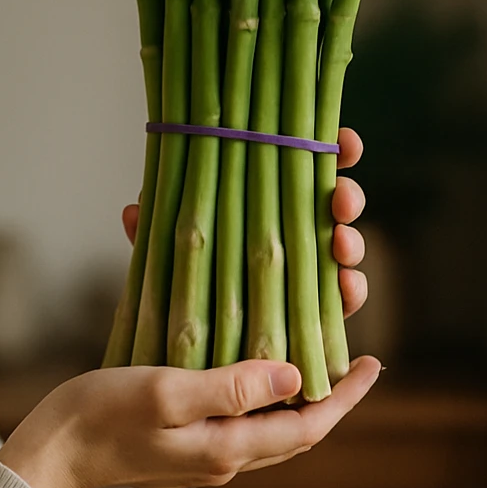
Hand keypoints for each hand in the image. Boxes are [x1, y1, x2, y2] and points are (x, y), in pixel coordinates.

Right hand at [108, 127, 371, 487]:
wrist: (49, 452)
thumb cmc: (100, 417)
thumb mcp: (167, 390)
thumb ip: (232, 387)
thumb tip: (294, 376)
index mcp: (228, 447)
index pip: (308, 427)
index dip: (345, 397)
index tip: (374, 363)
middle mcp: (224, 457)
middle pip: (296, 428)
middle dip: (328, 393)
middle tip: (350, 351)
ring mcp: (203, 453)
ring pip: (268, 424)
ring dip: (294, 391)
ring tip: (310, 350)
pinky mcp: (181, 441)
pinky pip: (237, 417)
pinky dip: (256, 389)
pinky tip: (251, 360)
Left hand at [121, 126, 369, 319]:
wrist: (188, 346)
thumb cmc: (184, 280)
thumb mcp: (165, 251)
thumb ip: (155, 232)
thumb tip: (134, 211)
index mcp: (266, 199)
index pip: (305, 164)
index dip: (333, 148)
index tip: (346, 141)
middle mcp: (295, 227)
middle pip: (335, 201)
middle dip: (348, 194)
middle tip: (342, 198)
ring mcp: (311, 266)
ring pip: (346, 246)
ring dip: (352, 241)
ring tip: (341, 244)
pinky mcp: (320, 307)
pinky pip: (345, 296)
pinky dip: (351, 289)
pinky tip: (346, 285)